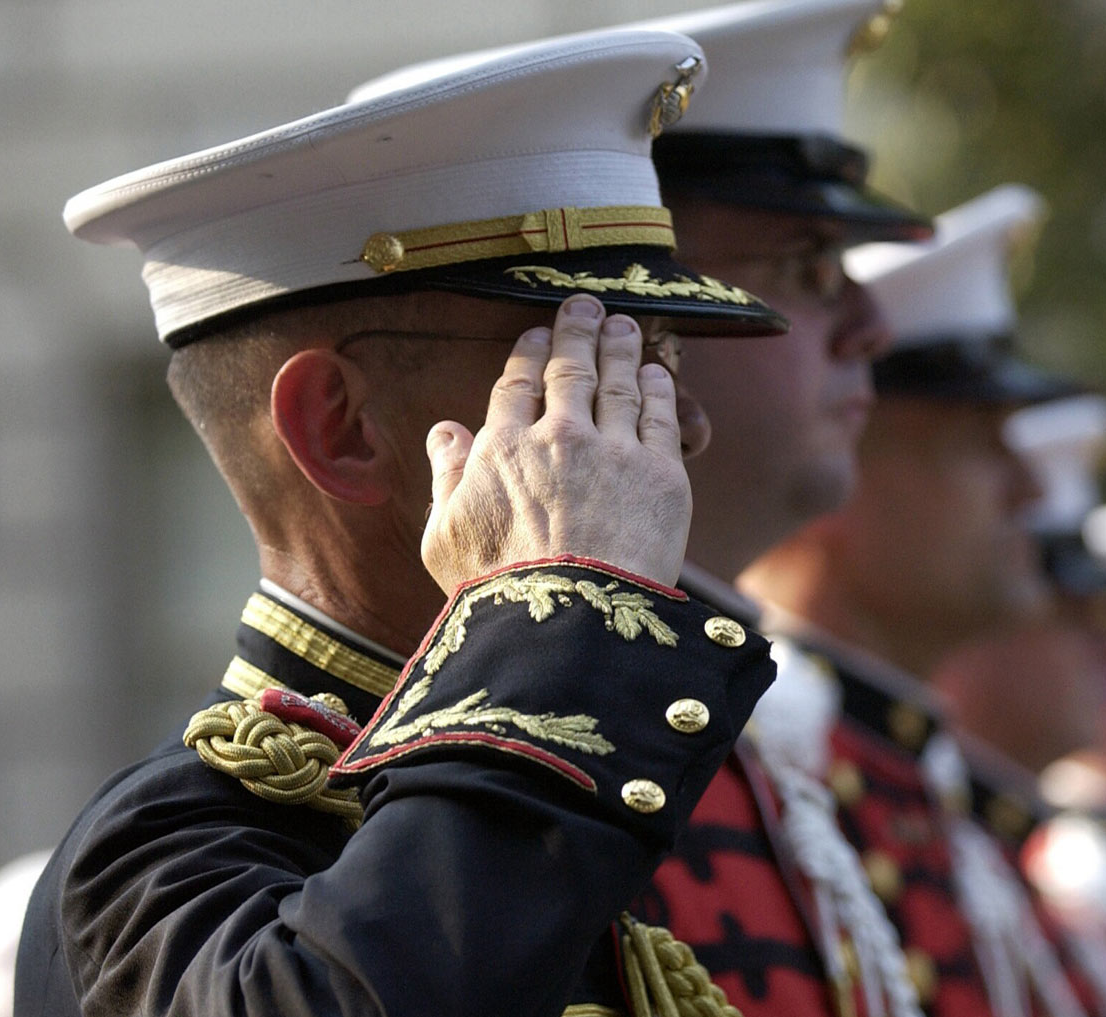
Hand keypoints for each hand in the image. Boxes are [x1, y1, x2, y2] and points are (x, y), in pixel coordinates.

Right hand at [420, 295, 690, 591]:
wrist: (570, 621)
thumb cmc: (499, 591)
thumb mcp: (445, 538)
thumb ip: (445, 478)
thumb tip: (445, 431)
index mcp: (502, 448)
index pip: (517, 384)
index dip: (528, 354)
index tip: (535, 334)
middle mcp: (558, 436)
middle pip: (570, 368)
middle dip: (577, 331)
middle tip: (586, 306)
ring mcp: (613, 450)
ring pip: (618, 383)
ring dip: (621, 348)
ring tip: (624, 325)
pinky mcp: (660, 473)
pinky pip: (660, 415)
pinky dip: (657, 387)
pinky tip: (656, 372)